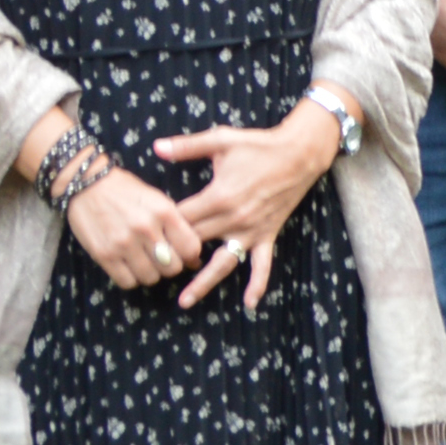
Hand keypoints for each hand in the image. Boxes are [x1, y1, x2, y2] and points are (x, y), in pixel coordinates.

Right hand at [61, 164, 205, 292]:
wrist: (87, 184)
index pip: (191, 248)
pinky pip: (127, 282)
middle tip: (161, 257)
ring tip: (143, 259)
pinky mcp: (104, 255)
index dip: (190, 255)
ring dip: (150, 272)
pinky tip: (128, 264)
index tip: (182, 253)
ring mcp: (123, 244)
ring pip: (151, 278)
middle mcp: (145, 229)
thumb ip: (177, 226)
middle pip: (172, 268)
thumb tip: (194, 259)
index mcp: (163, 212)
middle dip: (170, 265)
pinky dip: (131, 277)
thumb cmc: (126, 191)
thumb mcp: (157, 199)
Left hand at [151, 104, 343, 309]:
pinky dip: (257, 285)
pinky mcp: (267, 235)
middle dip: (172, 254)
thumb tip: (156, 147)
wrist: (299, 153)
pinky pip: (262, 265)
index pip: (180, 218)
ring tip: (184, 302)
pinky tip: (248, 304)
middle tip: (150, 265)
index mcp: (218, 196)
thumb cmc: (259, 145)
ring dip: (203, 283)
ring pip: (222, 263)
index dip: (161, 225)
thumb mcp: (220, 140)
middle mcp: (233, 219)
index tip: (146, 228)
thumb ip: (186, 146)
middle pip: (194, 243)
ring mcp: (251, 231)